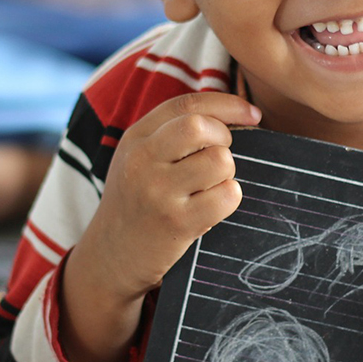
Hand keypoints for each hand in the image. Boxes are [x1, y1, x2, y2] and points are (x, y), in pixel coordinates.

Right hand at [59, 93, 260, 361]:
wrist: (109, 257)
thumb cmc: (137, 201)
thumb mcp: (139, 159)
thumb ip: (172, 132)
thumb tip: (235, 114)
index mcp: (136, 137)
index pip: (188, 104)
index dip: (228, 104)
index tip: (253, 114)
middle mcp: (142, 160)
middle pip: (201, 126)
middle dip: (224, 137)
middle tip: (221, 156)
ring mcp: (158, 192)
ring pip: (220, 161)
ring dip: (226, 173)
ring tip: (210, 187)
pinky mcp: (176, 223)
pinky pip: (227, 196)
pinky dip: (229, 198)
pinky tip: (211, 208)